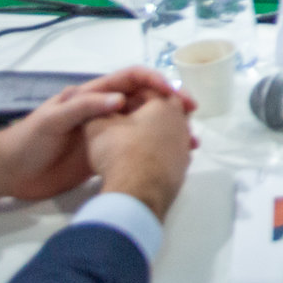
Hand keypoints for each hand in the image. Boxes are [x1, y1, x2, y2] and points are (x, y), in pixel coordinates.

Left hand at [0, 67, 189, 214]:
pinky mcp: (103, 154)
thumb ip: (83, 107)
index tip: (176, 95)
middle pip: (145, 99)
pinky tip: (170, 159)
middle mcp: (103, 110)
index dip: (156, 81)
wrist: (9, 173)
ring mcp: (105, 132)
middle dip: (171, 104)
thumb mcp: (52, 120)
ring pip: (145, 124)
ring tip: (189, 142)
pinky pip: (136, 146)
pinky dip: (155, 150)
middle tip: (192, 117)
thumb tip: (121, 99)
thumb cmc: (27, 141)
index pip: (132, 79)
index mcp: (92, 94)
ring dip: (168, 129)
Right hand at [83, 85, 195, 219]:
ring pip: (171, 130)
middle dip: (145, 111)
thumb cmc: (119, 152)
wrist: (136, 192)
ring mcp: (184, 146)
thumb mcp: (98, 125)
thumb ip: (98, 109)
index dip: (128, 94)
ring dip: (155, 132)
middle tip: (126, 118)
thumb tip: (100, 106)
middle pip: (163, 109)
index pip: (148, 90)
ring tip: (134, 140)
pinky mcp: (183, 167)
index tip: (116, 103)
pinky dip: (159, 152)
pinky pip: (171, 152)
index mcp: (163, 104)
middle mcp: (180, 122)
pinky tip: (144, 160)